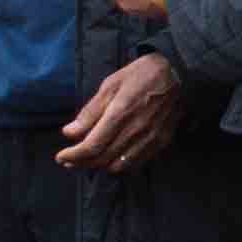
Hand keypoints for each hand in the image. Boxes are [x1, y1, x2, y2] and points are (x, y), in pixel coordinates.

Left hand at [55, 53, 185, 172]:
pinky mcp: (161, 142)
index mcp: (120, 113)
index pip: (92, 146)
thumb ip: (90, 111)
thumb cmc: (142, 74)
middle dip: (81, 163)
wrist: (180, 74)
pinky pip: (136, 164)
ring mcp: (150, 139)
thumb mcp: (111, 84)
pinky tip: (111, 158)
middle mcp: (136, 130)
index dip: (73, 155)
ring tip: (87, 160)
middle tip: (69, 161)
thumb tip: (69, 133)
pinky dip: (120, 165)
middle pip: (102, 159)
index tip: (61, 156)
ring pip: (119, 166)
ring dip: (99, 167)